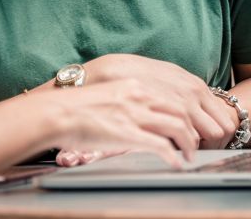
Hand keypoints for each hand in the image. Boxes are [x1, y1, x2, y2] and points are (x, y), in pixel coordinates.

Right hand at [32, 78, 197, 167]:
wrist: (57, 112)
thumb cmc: (75, 108)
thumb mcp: (107, 96)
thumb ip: (125, 102)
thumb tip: (134, 115)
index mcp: (134, 86)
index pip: (172, 97)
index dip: (186, 114)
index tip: (188, 127)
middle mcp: (139, 97)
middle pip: (181, 111)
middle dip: (192, 130)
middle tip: (193, 145)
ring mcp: (134, 115)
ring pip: (177, 127)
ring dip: (188, 144)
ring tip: (188, 157)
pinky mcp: (128, 134)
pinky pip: (161, 146)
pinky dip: (172, 156)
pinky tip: (174, 165)